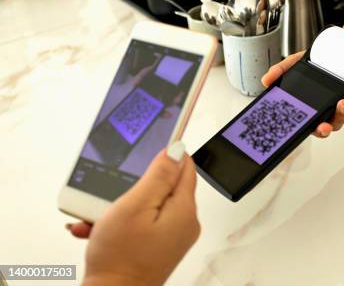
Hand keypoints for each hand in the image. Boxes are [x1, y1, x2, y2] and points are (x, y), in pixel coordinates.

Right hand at [66, 142, 200, 285]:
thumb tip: (177, 150)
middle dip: (135, 185)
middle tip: (112, 192)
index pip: (185, 168)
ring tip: (97, 216)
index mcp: (184, 210)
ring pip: (148, 206)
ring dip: (121, 206)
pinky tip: (97, 229)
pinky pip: (141, 224)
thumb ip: (159, 176)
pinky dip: (119, 223)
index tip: (151, 145)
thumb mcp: (136, 205)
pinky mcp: (157, 247)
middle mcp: (183, 223)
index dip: (169, 154)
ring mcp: (171, 237)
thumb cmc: (120, 258)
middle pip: (164, 187)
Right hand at [261, 52, 343, 137]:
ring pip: (342, 120)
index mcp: (309, 107)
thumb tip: (266, 80)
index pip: (307, 124)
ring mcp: (341, 109)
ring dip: (343, 114)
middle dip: (325, 129)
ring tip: (343, 102)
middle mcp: (325, 111)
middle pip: (325, 128)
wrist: (339, 50)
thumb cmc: (316, 62)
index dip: (308, 130)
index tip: (308, 129)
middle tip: (325, 124)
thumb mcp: (295, 63)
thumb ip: (280, 71)